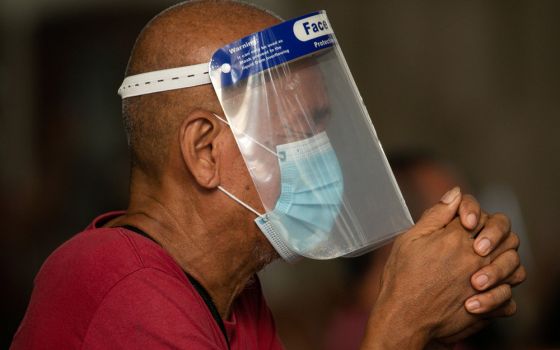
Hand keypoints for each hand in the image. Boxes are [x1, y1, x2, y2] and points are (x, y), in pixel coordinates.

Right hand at [360, 188, 520, 348]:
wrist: (403, 318)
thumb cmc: (402, 279)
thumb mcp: (410, 239)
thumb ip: (436, 214)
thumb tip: (455, 193)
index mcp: (455, 238)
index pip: (477, 213)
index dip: (470, 212)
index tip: (460, 221)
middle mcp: (475, 258)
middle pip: (504, 234)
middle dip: (494, 231)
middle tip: (479, 241)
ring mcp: (484, 283)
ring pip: (514, 264)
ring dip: (503, 261)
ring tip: (485, 265)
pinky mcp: (488, 307)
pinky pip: (509, 297)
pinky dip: (502, 292)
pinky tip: (486, 291)